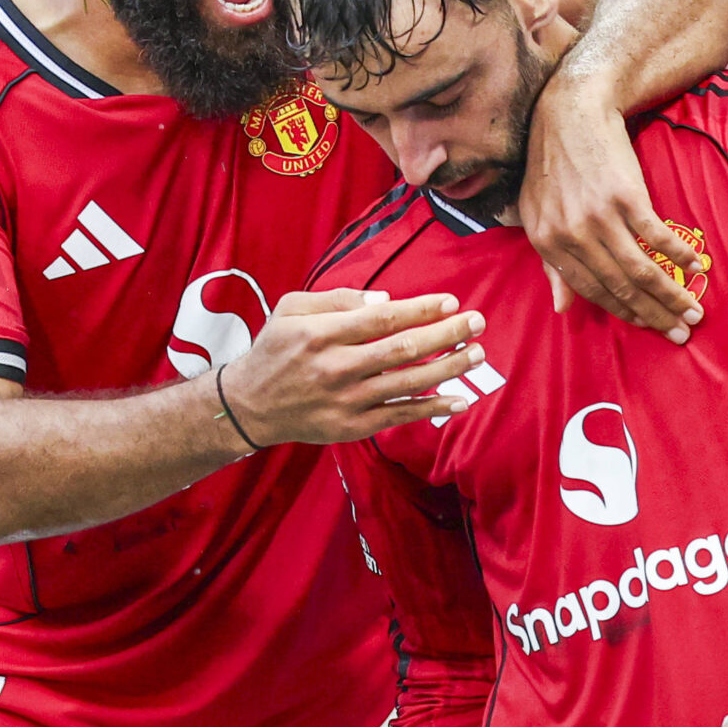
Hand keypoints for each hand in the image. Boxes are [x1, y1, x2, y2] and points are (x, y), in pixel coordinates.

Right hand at [218, 290, 488, 444]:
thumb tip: (387, 300)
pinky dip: (431, 408)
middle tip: (477, 322)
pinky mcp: (351, 427)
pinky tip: (459, 399)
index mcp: (320, 334)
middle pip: (401, 349)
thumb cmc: (275, 350)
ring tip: (477, 354)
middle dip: (446, 334)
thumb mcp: (291, 310)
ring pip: (407, 383)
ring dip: (448, 368)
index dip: (420, 310)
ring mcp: (345, 401)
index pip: (381, 319)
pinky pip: (399, 416)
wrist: (250, 405)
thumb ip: (337, 300)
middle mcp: (335, 368)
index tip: (450, 302)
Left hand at [519, 79, 703, 340]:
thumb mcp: (536, 216)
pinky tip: (697, 268)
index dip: (623, 312)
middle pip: (619, 287)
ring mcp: (599, 217)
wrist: (571, 111)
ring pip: (640, 270)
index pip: (591, 291)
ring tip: (695, 311)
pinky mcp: (625, 196)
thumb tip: (562, 308)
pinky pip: (657, 236)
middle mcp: (572, 235)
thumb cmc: (552, 165)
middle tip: (681, 331)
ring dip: (671, 296)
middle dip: (654, 315)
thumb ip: (551, 264)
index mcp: (548, 243)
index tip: (649, 326)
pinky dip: (679, 255)